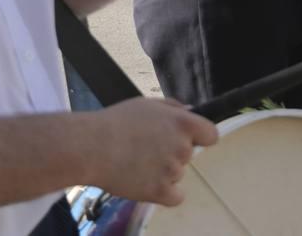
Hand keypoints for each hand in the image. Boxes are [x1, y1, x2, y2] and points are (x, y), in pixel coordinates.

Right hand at [85, 98, 218, 205]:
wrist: (91, 147)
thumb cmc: (116, 121)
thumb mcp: (147, 104)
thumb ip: (173, 108)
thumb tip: (192, 113)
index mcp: (183, 123)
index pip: (211, 135)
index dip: (201, 136)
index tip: (190, 138)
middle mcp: (182, 147)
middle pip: (188, 154)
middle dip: (172, 152)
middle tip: (146, 147)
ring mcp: (172, 171)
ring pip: (178, 174)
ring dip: (163, 171)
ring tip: (136, 162)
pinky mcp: (160, 192)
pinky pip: (176, 196)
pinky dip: (165, 192)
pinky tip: (148, 182)